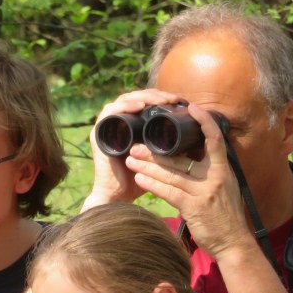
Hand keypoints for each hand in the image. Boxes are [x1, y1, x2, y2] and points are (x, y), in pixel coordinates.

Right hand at [84, 88, 183, 209]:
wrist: (118, 196)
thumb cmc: (137, 180)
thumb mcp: (157, 159)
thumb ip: (168, 149)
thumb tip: (193, 140)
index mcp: (129, 126)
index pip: (144, 102)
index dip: (160, 97)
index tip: (179, 101)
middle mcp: (117, 124)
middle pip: (135, 98)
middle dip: (155, 95)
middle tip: (172, 98)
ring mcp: (106, 127)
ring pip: (125, 100)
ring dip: (144, 97)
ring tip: (161, 101)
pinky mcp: (98, 133)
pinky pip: (110, 112)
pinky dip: (126, 106)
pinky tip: (140, 106)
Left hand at [124, 105, 251, 260]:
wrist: (234, 243)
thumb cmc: (226, 216)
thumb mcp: (225, 188)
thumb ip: (210, 171)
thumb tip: (195, 157)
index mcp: (222, 169)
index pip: (214, 137)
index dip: (203, 120)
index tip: (190, 108)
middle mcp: (214, 176)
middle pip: (181, 157)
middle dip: (155, 152)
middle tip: (136, 145)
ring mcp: (204, 191)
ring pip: (171, 174)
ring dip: (147, 167)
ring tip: (130, 161)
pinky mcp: (194, 207)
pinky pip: (169, 192)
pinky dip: (152, 185)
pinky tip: (139, 180)